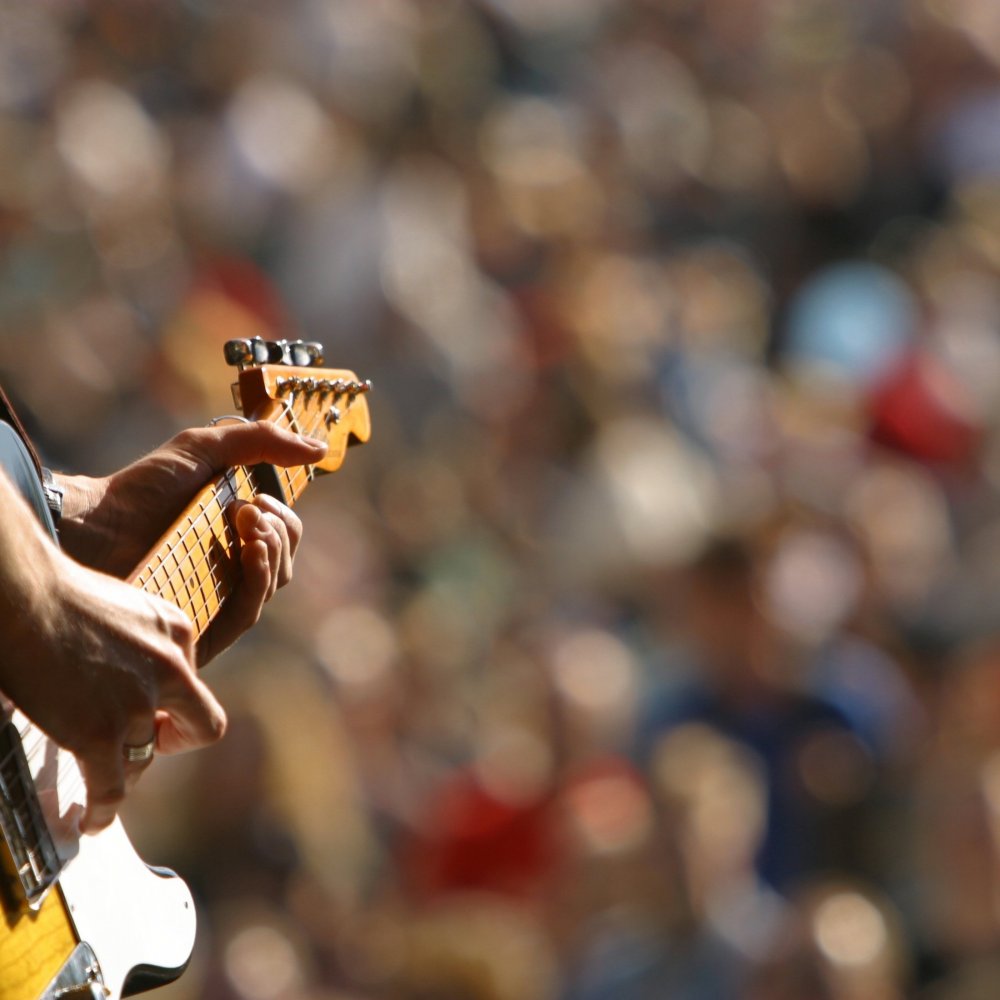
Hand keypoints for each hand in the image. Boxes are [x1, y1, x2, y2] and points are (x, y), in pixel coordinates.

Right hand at [0, 474, 225, 832]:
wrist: (22, 596)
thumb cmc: (58, 594)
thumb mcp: (128, 607)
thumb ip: (145, 642)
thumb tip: (133, 675)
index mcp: (180, 633)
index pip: (191, 683)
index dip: (170, 702)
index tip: (152, 711)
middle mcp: (171, 669)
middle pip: (195, 728)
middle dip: (169, 742)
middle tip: (137, 746)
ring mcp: (138, 703)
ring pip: (143, 759)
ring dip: (122, 771)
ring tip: (99, 778)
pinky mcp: (101, 733)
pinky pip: (112, 788)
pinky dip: (102, 811)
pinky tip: (90, 822)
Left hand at [57, 421, 326, 664]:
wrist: (94, 525)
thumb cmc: (141, 488)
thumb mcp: (205, 448)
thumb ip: (262, 441)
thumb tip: (321, 450)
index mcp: (233, 535)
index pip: (284, 536)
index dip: (285, 517)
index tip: (259, 497)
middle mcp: (229, 569)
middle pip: (285, 561)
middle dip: (280, 529)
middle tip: (245, 509)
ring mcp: (217, 600)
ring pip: (273, 584)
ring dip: (272, 549)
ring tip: (242, 521)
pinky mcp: (204, 628)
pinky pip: (250, 609)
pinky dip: (259, 577)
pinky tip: (249, 550)